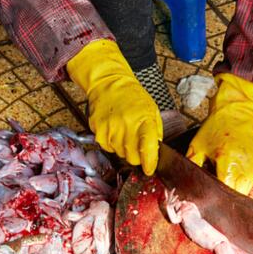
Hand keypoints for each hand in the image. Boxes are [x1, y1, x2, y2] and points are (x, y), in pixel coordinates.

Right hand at [66, 39, 162, 173]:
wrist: (109, 84)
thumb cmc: (132, 97)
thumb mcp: (152, 111)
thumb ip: (155, 133)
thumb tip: (154, 153)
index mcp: (144, 120)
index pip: (147, 149)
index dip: (149, 163)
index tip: (150, 169)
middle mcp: (126, 125)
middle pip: (132, 158)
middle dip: (137, 156)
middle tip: (137, 145)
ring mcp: (110, 129)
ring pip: (119, 154)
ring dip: (123, 148)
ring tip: (124, 132)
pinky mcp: (98, 131)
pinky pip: (107, 148)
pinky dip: (112, 143)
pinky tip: (114, 130)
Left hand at [187, 73, 252, 194]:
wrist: (238, 114)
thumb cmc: (217, 128)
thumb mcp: (198, 146)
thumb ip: (192, 166)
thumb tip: (185, 184)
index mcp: (229, 161)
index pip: (224, 192)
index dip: (213, 197)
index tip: (205, 195)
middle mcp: (245, 168)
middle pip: (234, 197)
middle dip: (222, 196)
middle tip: (211, 189)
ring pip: (242, 194)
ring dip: (231, 191)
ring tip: (221, 178)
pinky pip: (247, 186)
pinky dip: (238, 184)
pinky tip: (230, 174)